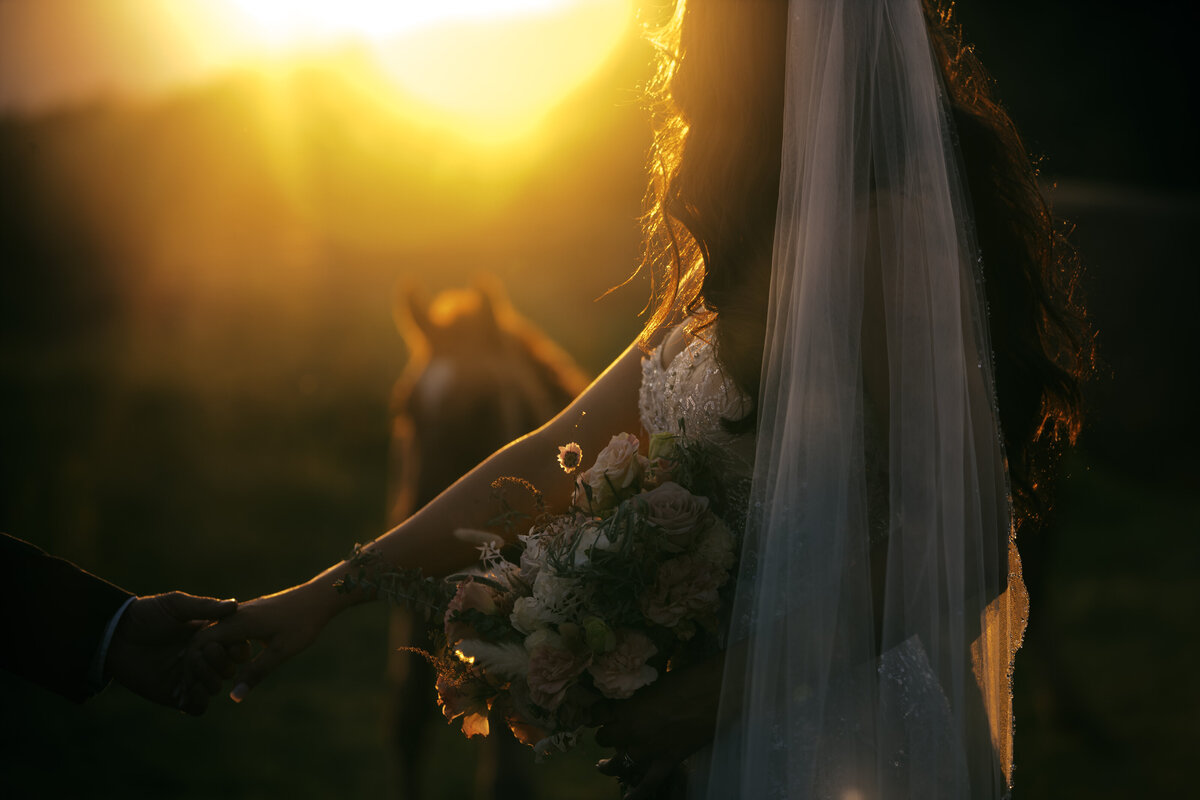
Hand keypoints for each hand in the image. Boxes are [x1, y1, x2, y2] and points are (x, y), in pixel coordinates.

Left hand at [106, 592, 242, 714]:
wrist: (115, 635)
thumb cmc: (147, 614)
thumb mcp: (176, 605)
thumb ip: (204, 607)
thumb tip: (234, 606)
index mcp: (210, 637)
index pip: (236, 646)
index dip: (239, 647)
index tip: (233, 642)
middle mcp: (203, 658)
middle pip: (229, 669)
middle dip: (222, 661)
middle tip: (206, 650)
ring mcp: (189, 677)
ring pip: (216, 687)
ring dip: (209, 678)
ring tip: (192, 664)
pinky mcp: (174, 694)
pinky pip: (197, 707)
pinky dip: (198, 700)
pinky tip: (189, 689)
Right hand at [192, 580, 336, 702]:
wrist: (318, 598)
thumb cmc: (302, 624)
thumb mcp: (281, 652)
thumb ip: (256, 673)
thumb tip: (233, 697)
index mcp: (238, 622)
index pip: (201, 642)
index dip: (193, 664)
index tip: (193, 685)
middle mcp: (235, 614)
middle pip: (202, 638)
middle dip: (196, 662)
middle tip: (194, 687)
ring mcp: (242, 612)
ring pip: (214, 633)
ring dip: (208, 655)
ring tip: (207, 679)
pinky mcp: (250, 614)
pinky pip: (226, 629)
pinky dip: (221, 647)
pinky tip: (228, 662)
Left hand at [595, 656, 722, 799]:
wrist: (713, 693)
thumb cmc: (686, 679)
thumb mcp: (652, 683)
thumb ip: (637, 697)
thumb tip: (632, 701)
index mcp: (626, 707)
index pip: (597, 713)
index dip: (597, 713)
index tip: (599, 712)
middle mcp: (631, 731)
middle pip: (604, 738)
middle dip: (606, 734)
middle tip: (611, 730)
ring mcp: (647, 750)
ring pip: (619, 762)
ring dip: (611, 762)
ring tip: (603, 764)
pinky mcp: (666, 762)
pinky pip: (648, 784)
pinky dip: (636, 794)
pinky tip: (627, 799)